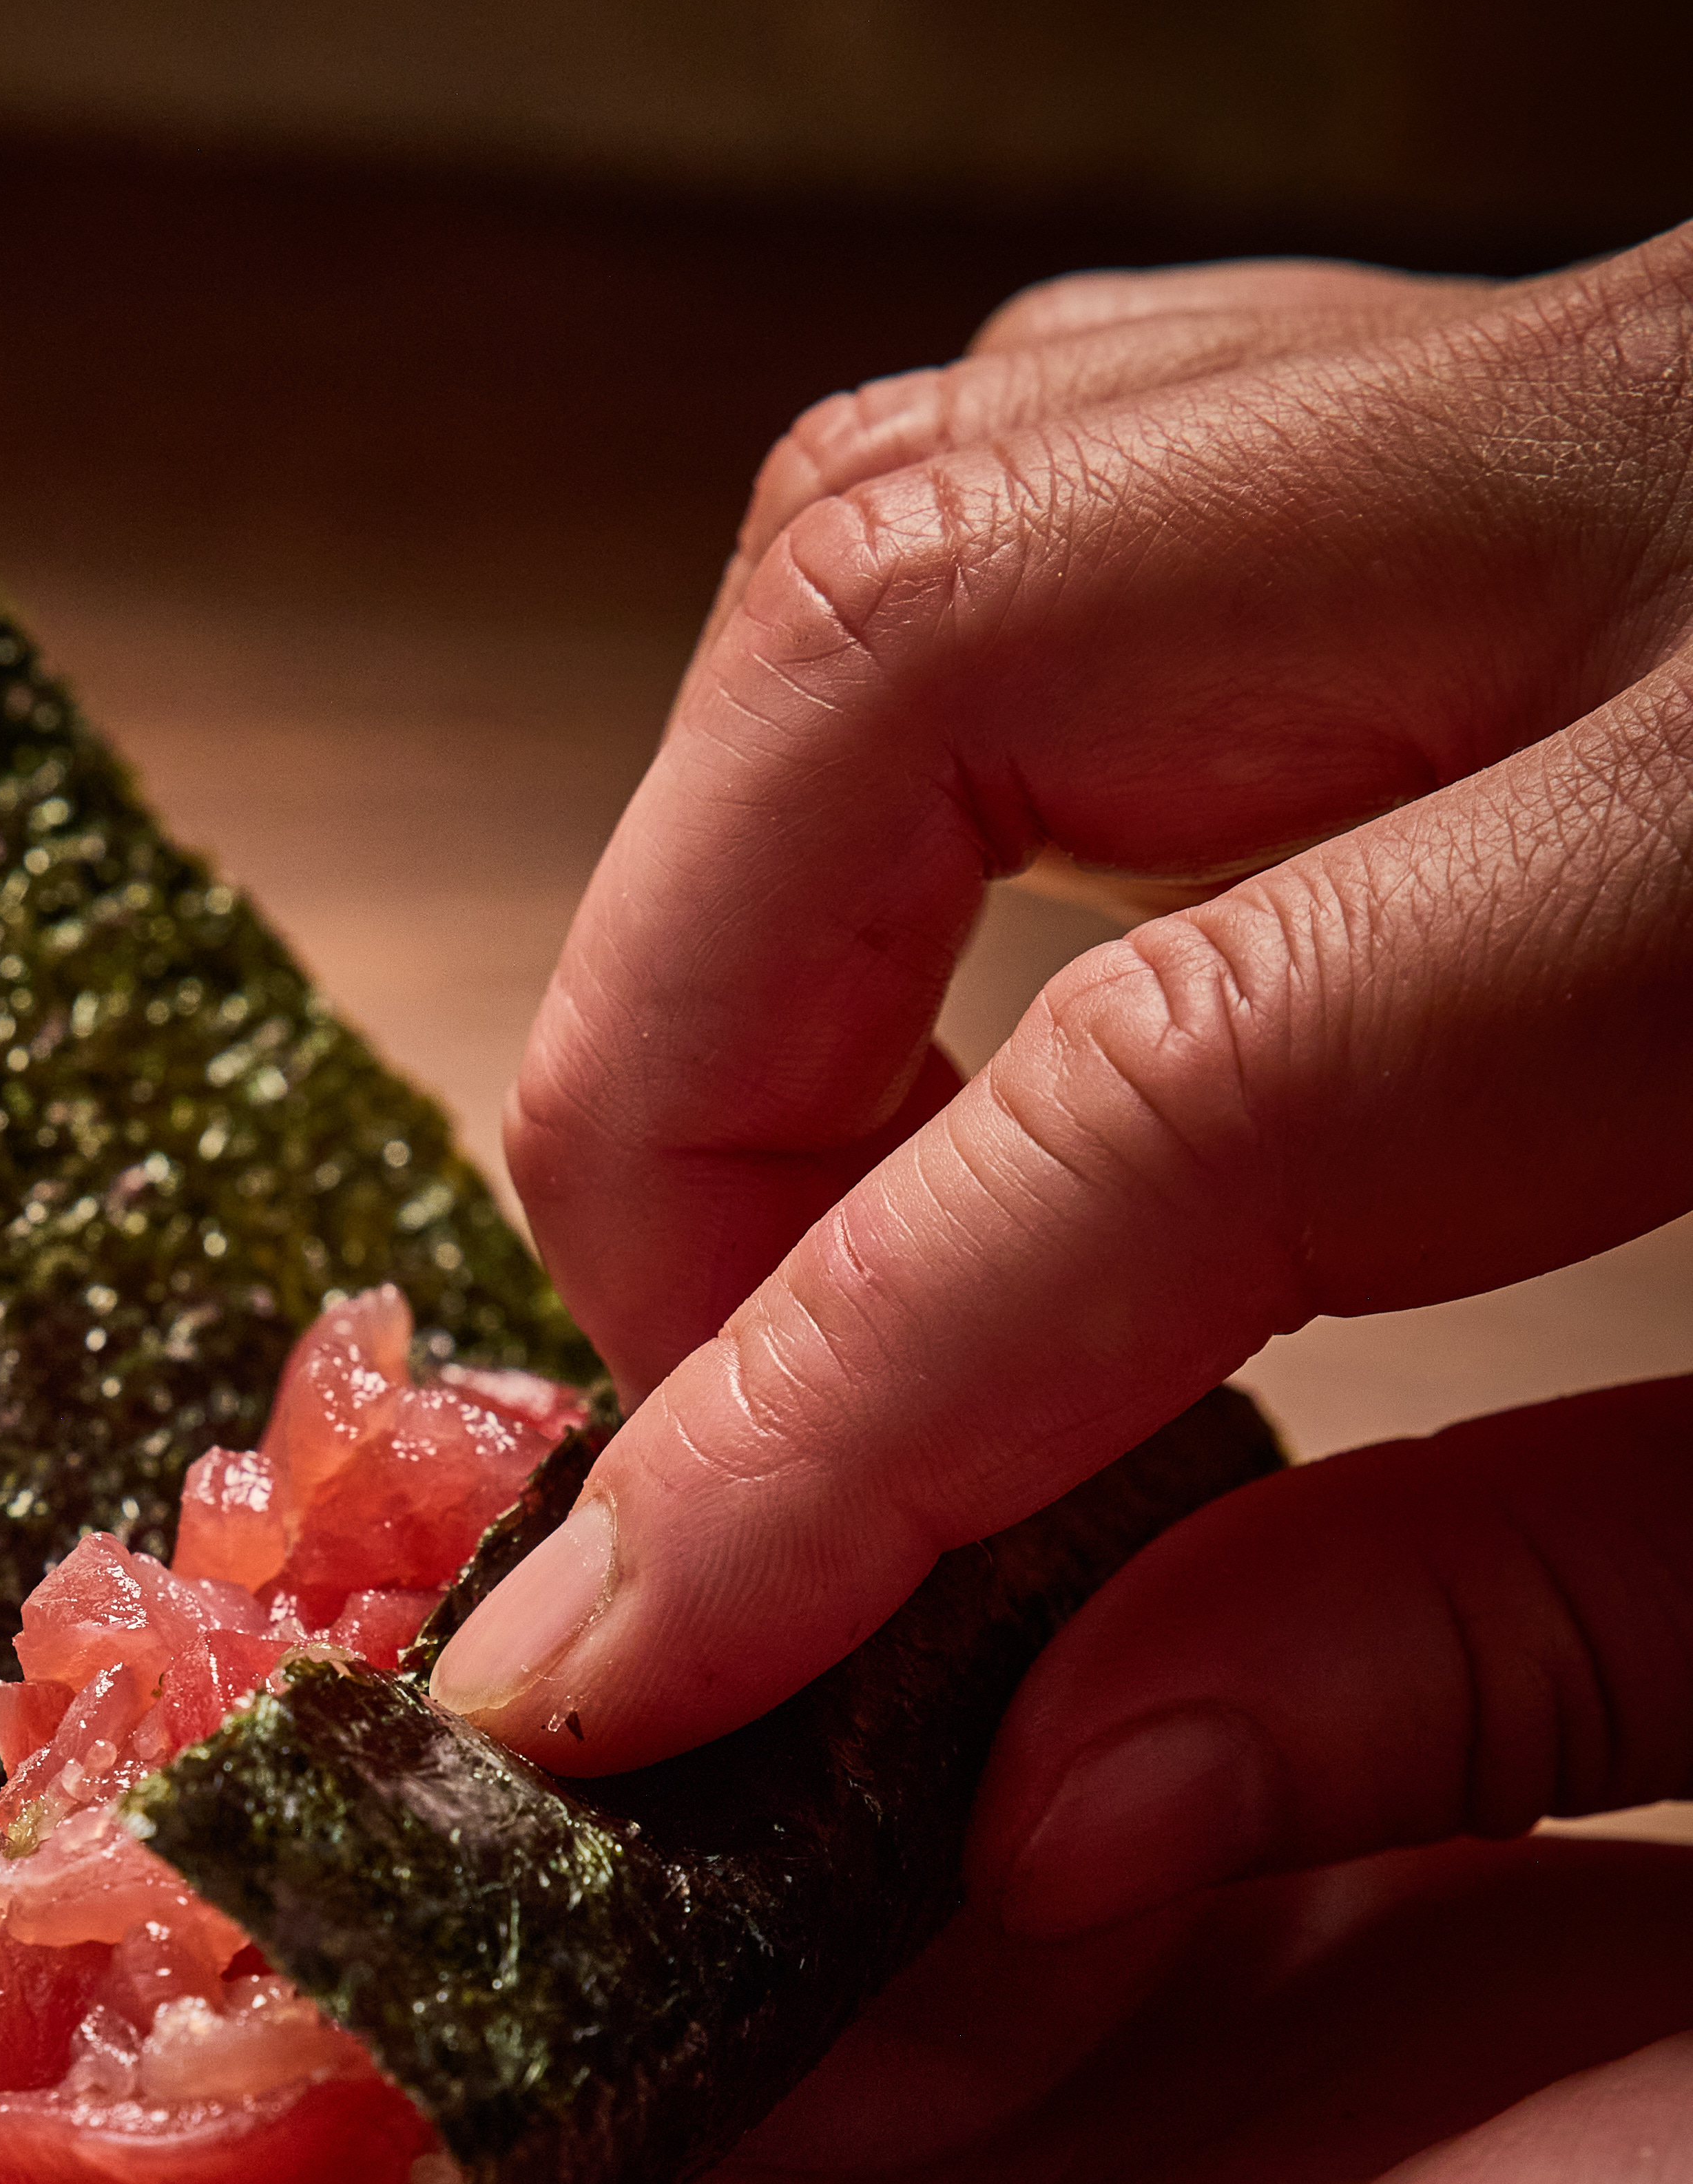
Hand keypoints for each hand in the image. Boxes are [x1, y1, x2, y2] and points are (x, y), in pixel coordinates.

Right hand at [428, 235, 1692, 1895]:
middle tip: (692, 1412)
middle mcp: (1655, 482)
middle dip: (679, 1063)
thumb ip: (1526, 1639)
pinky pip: (1080, 470)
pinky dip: (908, 749)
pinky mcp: (1521, 380)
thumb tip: (1048, 1808)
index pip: (1153, 1101)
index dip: (814, 1419)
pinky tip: (963, 995)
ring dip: (757, 889)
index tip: (597, 1679)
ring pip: (934, 505)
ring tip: (815, 1236)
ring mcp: (1575, 375)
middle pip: (908, 643)